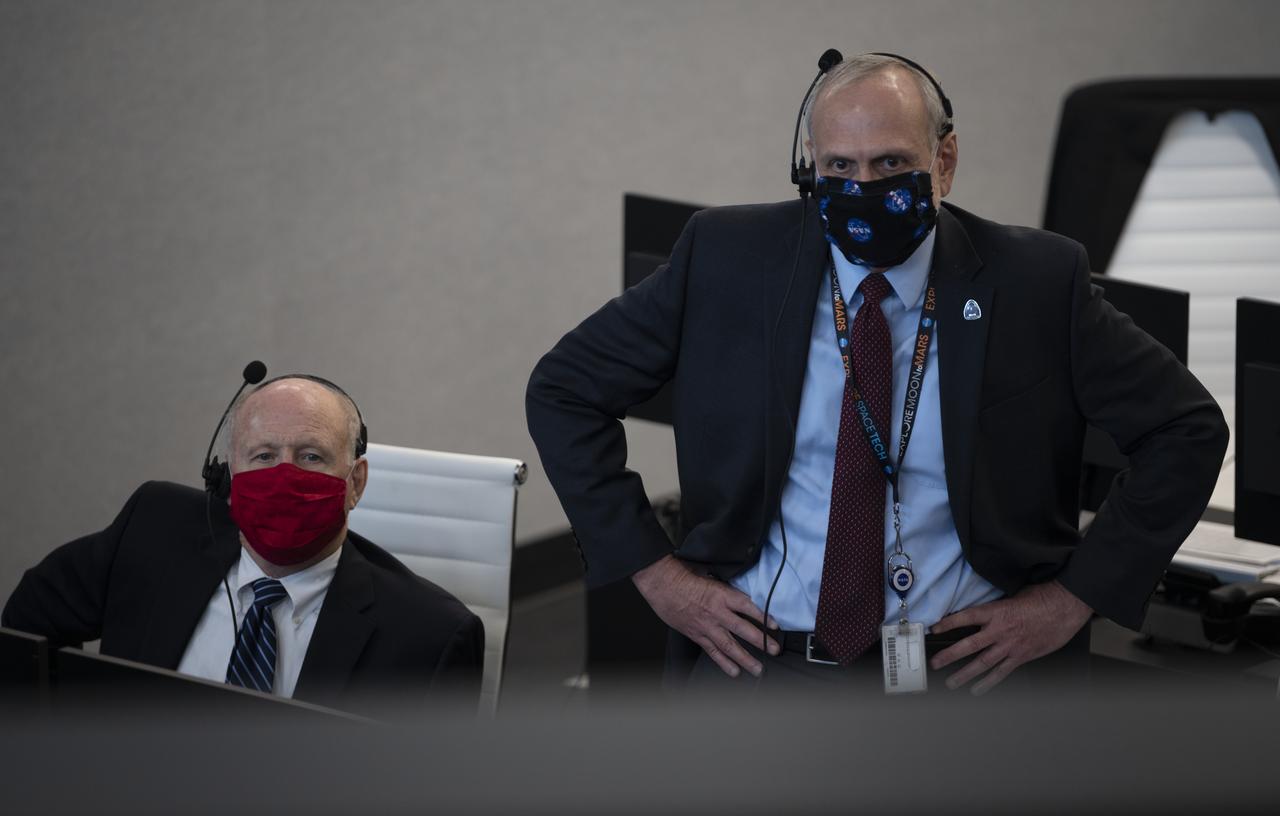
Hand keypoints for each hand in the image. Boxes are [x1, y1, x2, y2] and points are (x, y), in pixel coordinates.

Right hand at [632, 555, 779, 676]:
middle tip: (774, 650)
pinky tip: (734, 671)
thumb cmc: (684, 578)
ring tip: (757, 668)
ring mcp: (707, 626)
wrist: (663, 585)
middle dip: (761, 641)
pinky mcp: (697, 635)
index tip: (775, 625)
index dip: (763, 617)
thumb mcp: (711, 576)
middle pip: (743, 630)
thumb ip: (726, 588)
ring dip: (745, 658)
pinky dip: (724, 663)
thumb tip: (739, 592)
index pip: (748, 607)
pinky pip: (713, 651)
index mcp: (721, 595)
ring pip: (729, 646)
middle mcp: (716, 613)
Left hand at [928, 580, 1091, 694]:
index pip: (965, 617)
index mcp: (996, 612)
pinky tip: (977, 690)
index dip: (948, 624)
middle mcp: (999, 631)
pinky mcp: (1022, 657)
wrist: (1065, 607)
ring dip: (964, 675)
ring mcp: (1010, 646)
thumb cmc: (1042, 598)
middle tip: (934, 664)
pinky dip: (988, 683)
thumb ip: (997, 607)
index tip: (934, 629)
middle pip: (968, 645)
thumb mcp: (1013, 595)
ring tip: (950, 683)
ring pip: (982, 663)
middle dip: (949, 656)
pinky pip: (1001, 673)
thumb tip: (984, 611)